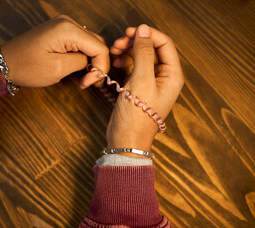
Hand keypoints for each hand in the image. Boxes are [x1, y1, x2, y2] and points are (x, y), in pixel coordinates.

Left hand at [1, 15, 109, 88]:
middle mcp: (68, 22)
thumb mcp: (58, 68)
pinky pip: (79, 42)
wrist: (5, 63)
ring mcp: (63, 25)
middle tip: (90, 83)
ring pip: (90, 43)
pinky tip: (77, 69)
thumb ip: (82, 62)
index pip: (100, 47)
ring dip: (90, 61)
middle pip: (97, 43)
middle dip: (97, 64)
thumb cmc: (27, 66)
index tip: (91, 83)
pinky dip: (82, 56)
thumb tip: (92, 62)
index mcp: (68, 29)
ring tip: (84, 79)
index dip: (100, 67)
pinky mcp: (58, 32)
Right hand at [106, 24, 183, 155]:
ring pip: (141, 56)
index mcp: (172, 75)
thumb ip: (143, 53)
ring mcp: (151, 81)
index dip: (147, 34)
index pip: (164, 43)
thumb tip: (143, 30)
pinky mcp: (139, 86)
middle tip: (118, 42)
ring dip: (128, 50)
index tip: (130, 32)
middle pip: (152, 48)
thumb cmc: (137, 117)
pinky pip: (134, 66)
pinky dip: (125, 61)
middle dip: (135, 42)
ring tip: (114, 52)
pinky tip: (116, 63)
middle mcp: (164, 77)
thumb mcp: (141, 81)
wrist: (126, 140)